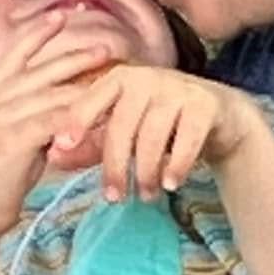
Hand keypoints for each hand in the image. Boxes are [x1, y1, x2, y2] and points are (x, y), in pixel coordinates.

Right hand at [0, 18, 122, 237]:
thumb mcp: (8, 133)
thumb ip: (25, 111)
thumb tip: (58, 99)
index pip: (15, 52)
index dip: (40, 32)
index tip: (64, 15)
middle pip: (41, 67)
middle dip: (77, 55)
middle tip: (107, 46)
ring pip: (52, 92)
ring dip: (87, 84)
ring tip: (115, 77)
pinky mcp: (13, 137)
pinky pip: (55, 119)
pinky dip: (82, 116)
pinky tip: (105, 116)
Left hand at [52, 68, 258, 202]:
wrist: (221, 119)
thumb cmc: (163, 126)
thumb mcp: (126, 132)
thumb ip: (91, 145)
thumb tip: (52, 160)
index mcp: (122, 78)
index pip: (93, 98)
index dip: (76, 120)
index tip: (59, 146)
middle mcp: (148, 77)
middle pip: (123, 124)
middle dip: (115, 164)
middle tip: (113, 197)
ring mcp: (178, 88)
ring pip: (153, 135)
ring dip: (146, 171)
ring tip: (145, 195)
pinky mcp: (205, 105)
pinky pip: (186, 139)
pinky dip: (177, 165)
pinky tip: (171, 184)